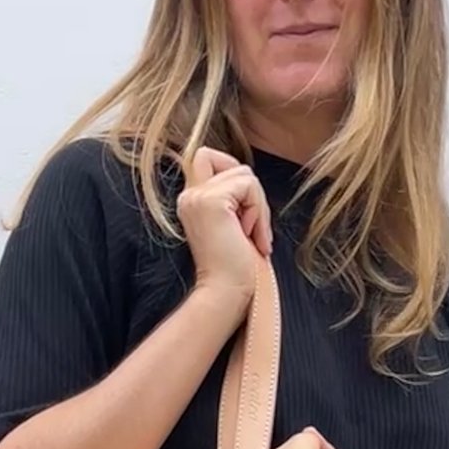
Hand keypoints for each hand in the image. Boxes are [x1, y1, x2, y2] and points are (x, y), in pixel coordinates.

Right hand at [177, 146, 271, 299]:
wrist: (226, 292)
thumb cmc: (235, 267)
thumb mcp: (232, 224)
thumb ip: (232, 198)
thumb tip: (249, 180)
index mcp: (190, 200)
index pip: (206, 156)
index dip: (232, 171)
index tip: (243, 212)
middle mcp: (188, 195)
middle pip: (233, 164)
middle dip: (253, 194)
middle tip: (252, 229)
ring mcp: (197, 196)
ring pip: (245, 174)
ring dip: (259, 207)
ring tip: (251, 236)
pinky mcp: (211, 201)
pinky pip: (249, 186)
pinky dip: (259, 212)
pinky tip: (250, 237)